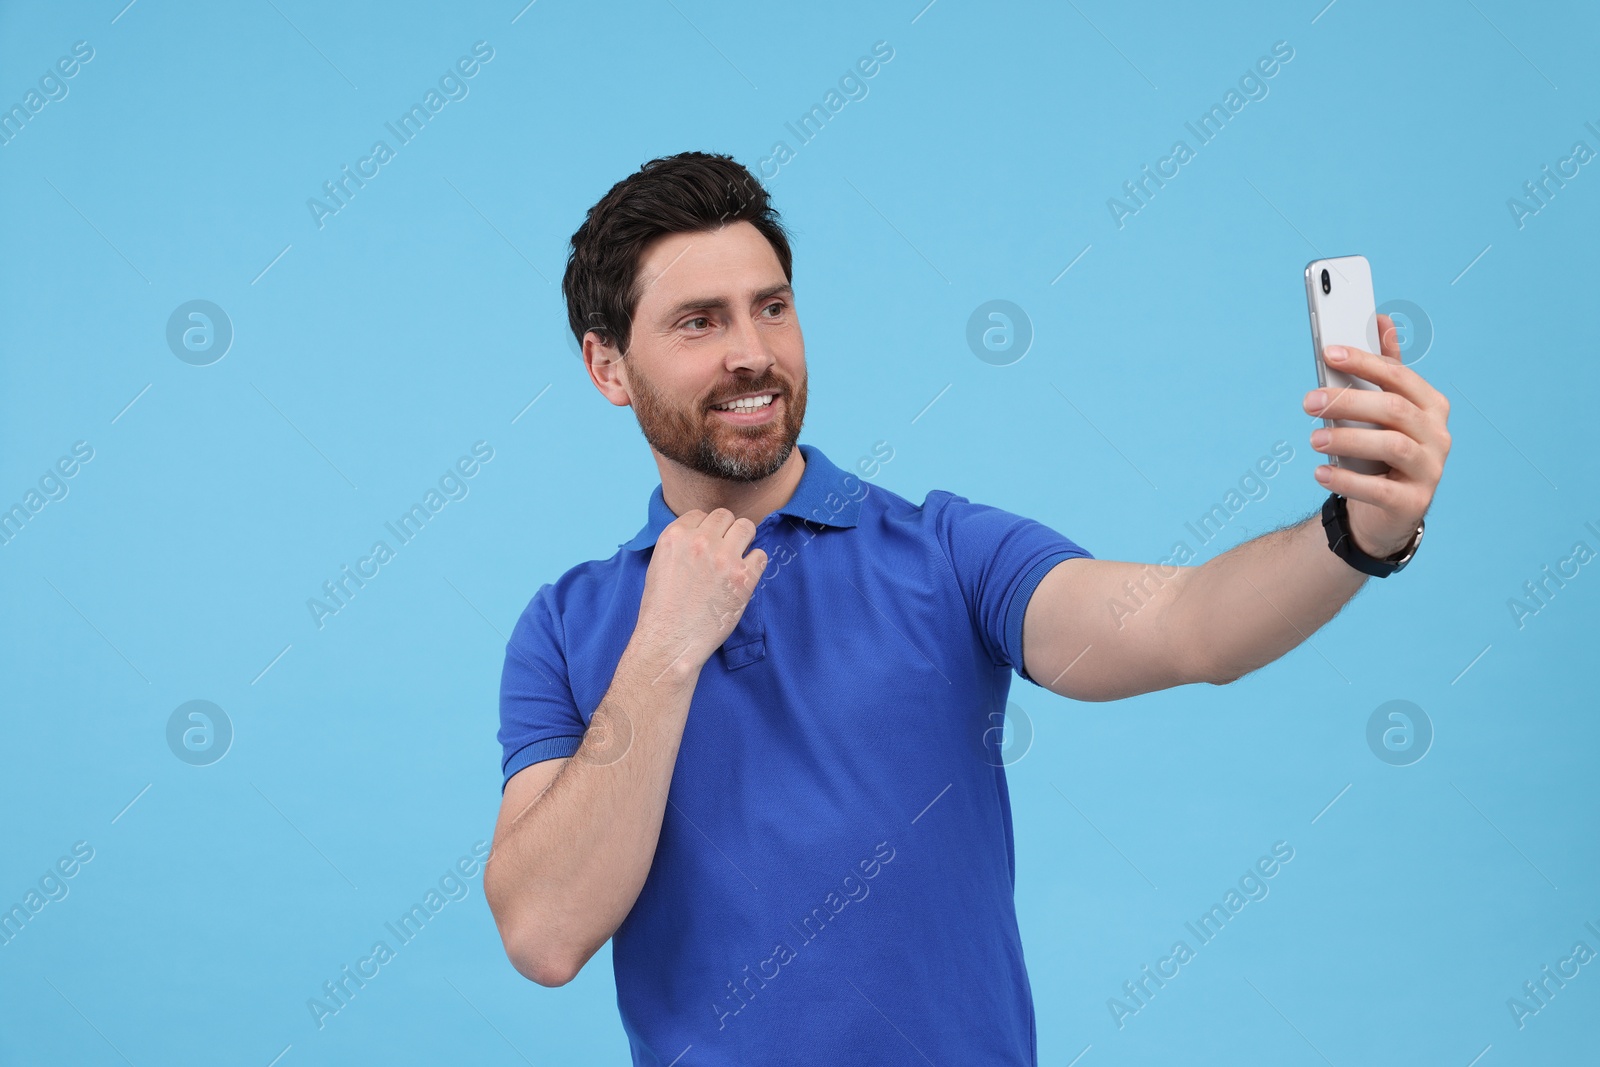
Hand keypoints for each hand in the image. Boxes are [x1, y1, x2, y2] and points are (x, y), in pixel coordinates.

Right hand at [633, 508, 767, 672]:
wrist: (670, 640)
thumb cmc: (661, 609)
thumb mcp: (659, 565)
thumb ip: (679, 545)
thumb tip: (701, 535)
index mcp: (675, 536)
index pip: (700, 514)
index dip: (705, 528)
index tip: (707, 543)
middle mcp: (700, 541)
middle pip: (725, 515)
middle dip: (726, 530)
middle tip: (724, 549)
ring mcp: (724, 558)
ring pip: (746, 527)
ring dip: (744, 539)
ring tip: (738, 557)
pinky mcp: (743, 577)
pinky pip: (760, 555)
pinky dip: (755, 563)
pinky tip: (744, 576)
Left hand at [1302, 313, 1451, 557]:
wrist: (1385, 512)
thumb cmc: (1380, 452)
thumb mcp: (1382, 410)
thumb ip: (1384, 369)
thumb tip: (1380, 318)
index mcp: (1430, 405)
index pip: (1399, 376)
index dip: (1365, 361)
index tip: (1329, 352)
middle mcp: (1438, 435)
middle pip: (1393, 408)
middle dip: (1347, 401)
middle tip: (1308, 401)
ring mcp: (1430, 469)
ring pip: (1392, 445)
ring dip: (1347, 439)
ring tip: (1313, 439)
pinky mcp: (1414, 502)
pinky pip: (1379, 489)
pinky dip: (1346, 479)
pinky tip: (1320, 472)